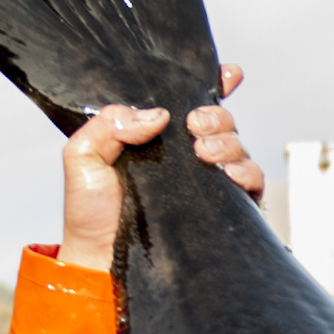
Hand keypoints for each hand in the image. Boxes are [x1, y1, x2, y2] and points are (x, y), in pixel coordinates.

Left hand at [59, 63, 258, 272]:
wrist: (101, 260)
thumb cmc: (90, 214)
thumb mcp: (83, 156)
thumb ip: (109, 123)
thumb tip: (158, 114)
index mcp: (155, 137)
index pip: (188, 103)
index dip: (213, 84)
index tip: (227, 74)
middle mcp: (184, 156)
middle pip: (219, 122)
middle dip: (216, 116)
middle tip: (195, 126)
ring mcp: (205, 182)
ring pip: (237, 147)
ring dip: (228, 142)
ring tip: (204, 153)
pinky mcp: (222, 208)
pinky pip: (250, 182)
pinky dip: (246, 172)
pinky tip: (227, 174)